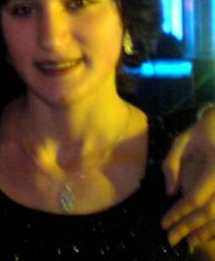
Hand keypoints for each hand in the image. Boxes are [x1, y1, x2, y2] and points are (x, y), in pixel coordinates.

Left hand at [161, 105, 214, 248]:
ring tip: (189, 241)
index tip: (164, 223)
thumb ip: (172, 164)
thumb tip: (170, 193)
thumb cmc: (203, 132)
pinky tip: (205, 233)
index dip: (179, 213)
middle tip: (171, 238)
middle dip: (190, 228)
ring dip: (206, 233)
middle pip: (211, 213)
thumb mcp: (182, 141)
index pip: (196, 197)